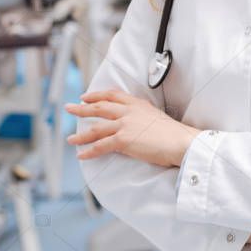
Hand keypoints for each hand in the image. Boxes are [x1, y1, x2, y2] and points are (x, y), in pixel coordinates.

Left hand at [65, 90, 199, 166]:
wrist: (181, 141)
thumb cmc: (173, 134)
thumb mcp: (155, 117)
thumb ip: (142, 117)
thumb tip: (135, 125)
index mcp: (137, 103)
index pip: (112, 95)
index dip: (97, 95)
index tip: (86, 97)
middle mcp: (128, 111)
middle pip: (99, 107)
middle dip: (82, 108)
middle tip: (69, 108)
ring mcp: (125, 124)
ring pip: (96, 128)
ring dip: (80, 135)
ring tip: (70, 139)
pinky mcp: (124, 140)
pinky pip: (101, 146)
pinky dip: (89, 151)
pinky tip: (81, 155)